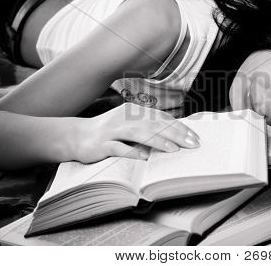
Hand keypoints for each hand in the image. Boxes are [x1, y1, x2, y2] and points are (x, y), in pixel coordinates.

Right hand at [72, 103, 199, 163]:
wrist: (76, 136)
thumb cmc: (109, 132)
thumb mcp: (130, 125)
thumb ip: (149, 127)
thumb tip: (176, 135)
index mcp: (134, 111)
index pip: (161, 118)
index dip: (179, 127)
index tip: (195, 138)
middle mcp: (125, 117)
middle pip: (154, 124)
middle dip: (175, 134)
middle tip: (192, 144)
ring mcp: (112, 130)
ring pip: (138, 133)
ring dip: (157, 140)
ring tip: (174, 149)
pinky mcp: (101, 144)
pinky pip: (118, 148)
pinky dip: (132, 152)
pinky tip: (145, 158)